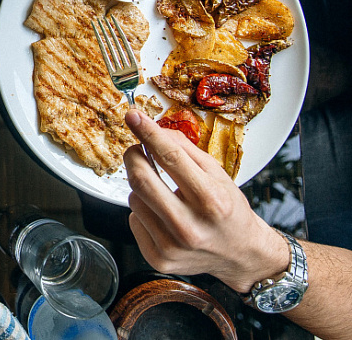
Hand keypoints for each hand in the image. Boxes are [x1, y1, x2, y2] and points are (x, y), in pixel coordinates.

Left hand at [123, 110, 288, 292]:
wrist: (241, 254)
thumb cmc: (230, 211)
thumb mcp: (219, 175)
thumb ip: (186, 150)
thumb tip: (154, 131)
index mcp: (211, 200)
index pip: (171, 158)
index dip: (148, 133)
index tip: (133, 116)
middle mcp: (190, 226)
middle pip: (141, 180)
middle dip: (134, 157)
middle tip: (138, 151)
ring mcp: (172, 246)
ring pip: (134, 199)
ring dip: (142, 188)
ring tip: (164, 193)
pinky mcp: (158, 258)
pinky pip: (134, 220)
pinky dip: (143, 211)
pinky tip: (163, 216)